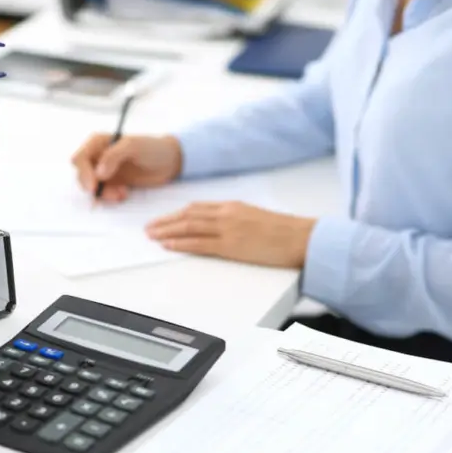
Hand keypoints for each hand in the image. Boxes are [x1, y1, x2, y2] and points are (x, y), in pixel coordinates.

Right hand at [71, 133, 182, 202]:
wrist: (170, 161)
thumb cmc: (153, 148)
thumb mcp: (133, 146)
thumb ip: (114, 156)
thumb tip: (98, 172)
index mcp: (99, 142)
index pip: (80, 158)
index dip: (84, 173)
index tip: (94, 186)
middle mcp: (98, 156)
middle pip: (82, 175)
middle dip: (94, 187)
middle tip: (112, 194)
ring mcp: (105, 171)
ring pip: (92, 187)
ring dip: (104, 194)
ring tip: (122, 194)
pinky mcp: (113, 183)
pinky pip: (103, 194)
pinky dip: (110, 197)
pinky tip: (124, 194)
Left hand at [145, 201, 316, 268]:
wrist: (302, 238)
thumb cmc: (285, 232)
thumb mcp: (257, 218)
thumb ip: (236, 220)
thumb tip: (220, 227)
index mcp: (233, 206)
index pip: (198, 207)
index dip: (177, 213)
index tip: (164, 218)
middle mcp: (227, 214)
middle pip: (188, 215)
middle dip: (166, 221)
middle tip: (149, 227)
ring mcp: (228, 229)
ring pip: (189, 227)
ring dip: (167, 231)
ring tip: (152, 236)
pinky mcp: (231, 246)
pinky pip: (200, 244)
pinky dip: (181, 243)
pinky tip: (169, 245)